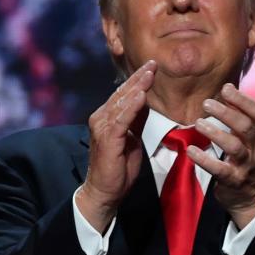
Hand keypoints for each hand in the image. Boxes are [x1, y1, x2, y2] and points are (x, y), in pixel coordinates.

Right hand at [76, 60, 154, 231]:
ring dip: (137, 87)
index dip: (139, 80)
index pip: (125, 94)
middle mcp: (101, 118)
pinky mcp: (106, 139)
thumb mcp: (132, 138)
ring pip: (122, 102)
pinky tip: (141, 95)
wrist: (105, 191)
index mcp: (108, 117)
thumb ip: (136, 119)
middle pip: (123, 93)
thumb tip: (144, 101)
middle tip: (153, 63)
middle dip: (139, 78)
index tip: (153, 66)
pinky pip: (121, 119)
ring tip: (150, 73)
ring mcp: (102, 127)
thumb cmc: (118, 167)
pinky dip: (131, 106)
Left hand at [190, 83, 254, 228]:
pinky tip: (190, 151)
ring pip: (234, 146)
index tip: (225, 88)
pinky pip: (220, 169)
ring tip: (199, 123)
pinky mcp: (234, 180)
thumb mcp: (249, 139)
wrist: (250, 197)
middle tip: (206, 103)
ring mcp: (246, 165)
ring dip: (216, 133)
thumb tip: (227, 88)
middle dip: (226, 113)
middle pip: (245, 127)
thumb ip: (240, 117)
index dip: (242, 99)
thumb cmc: (245, 161)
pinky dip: (204, 159)